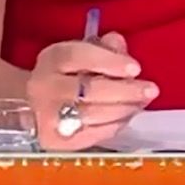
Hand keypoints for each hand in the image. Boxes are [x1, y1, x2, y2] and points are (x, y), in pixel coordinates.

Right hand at [27, 31, 158, 150]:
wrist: (34, 107)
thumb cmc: (67, 77)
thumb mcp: (82, 54)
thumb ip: (104, 47)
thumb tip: (118, 43)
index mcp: (52, 59)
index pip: (78, 55)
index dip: (109, 61)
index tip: (136, 68)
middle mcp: (43, 87)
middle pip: (89, 90)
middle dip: (126, 91)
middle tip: (150, 90)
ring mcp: (46, 116)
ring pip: (92, 114)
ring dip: (124, 109)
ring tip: (140, 103)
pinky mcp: (54, 141)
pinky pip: (91, 134)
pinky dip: (114, 125)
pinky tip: (125, 117)